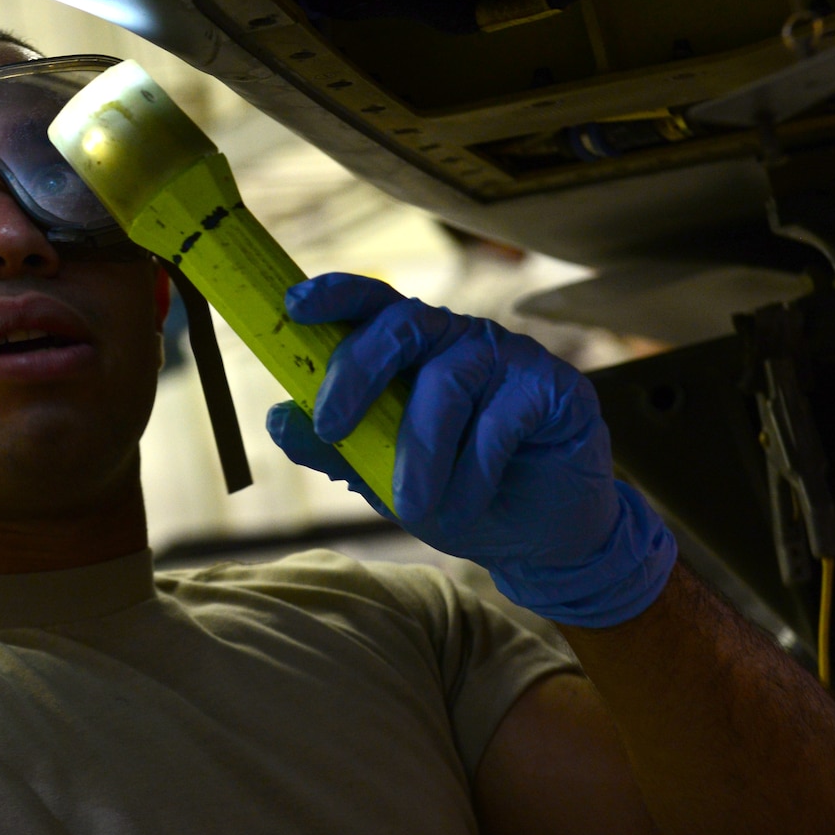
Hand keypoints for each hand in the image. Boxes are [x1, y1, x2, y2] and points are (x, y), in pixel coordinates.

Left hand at [265, 273, 674, 627]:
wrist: (543, 537)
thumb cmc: (459, 492)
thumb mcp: (386, 479)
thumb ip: (337, 449)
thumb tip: (278, 418)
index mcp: (413, 349)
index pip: (372, 303)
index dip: (334, 296)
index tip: (293, 306)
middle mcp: (459, 339)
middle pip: (403, 325)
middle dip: (357, 371)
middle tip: (330, 427)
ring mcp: (511, 357)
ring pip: (448, 381)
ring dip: (420, 451)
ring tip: (412, 508)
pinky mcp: (557, 388)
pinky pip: (502, 418)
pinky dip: (474, 471)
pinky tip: (465, 506)